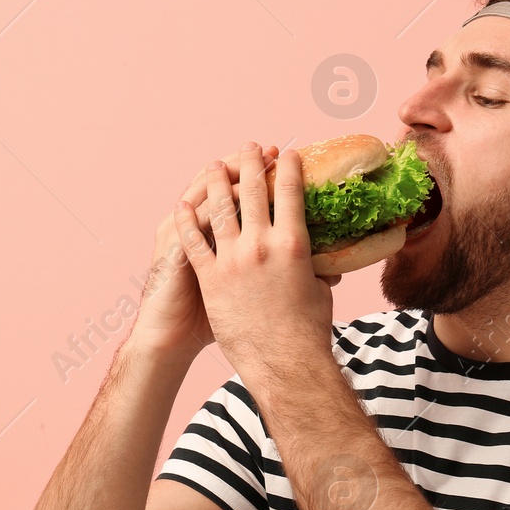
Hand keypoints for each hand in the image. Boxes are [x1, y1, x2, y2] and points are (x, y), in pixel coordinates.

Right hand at [128, 143, 281, 359]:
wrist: (171, 337)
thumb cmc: (204, 315)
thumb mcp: (231, 281)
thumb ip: (257, 263)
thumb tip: (307, 262)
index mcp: (208, 230)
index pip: (234, 190)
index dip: (258, 173)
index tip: (284, 158)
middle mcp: (193, 226)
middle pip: (222, 183)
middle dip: (247, 165)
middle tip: (271, 149)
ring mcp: (182, 236)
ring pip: (206, 194)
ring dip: (231, 174)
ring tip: (254, 159)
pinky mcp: (177, 253)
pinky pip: (196, 220)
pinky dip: (216, 203)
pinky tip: (235, 193)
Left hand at [171, 144, 338, 374]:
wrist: (283, 363)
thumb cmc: (308, 331)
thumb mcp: (319, 290)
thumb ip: (317, 269)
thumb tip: (327, 263)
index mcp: (293, 243)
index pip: (290, 192)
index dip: (289, 167)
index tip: (288, 153)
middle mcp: (261, 244)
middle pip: (253, 190)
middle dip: (252, 162)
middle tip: (251, 146)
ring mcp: (232, 260)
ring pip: (221, 208)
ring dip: (217, 181)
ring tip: (215, 164)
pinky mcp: (210, 278)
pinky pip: (194, 241)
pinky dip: (187, 220)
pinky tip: (183, 205)